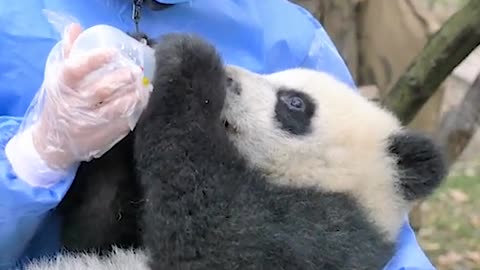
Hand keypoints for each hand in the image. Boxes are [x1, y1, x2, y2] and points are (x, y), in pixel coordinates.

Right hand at [27, 23, 149, 169]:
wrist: (53, 144)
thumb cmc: (59, 104)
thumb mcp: (59, 81)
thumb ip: (69, 54)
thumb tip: (75, 29)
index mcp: (61, 87)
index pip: (75, 69)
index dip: (94, 59)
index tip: (112, 53)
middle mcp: (74, 105)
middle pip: (101, 89)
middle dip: (122, 78)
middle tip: (135, 71)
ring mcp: (88, 123)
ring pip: (116, 108)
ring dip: (133, 96)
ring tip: (143, 87)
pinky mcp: (101, 136)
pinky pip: (123, 122)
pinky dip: (135, 111)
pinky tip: (141, 102)